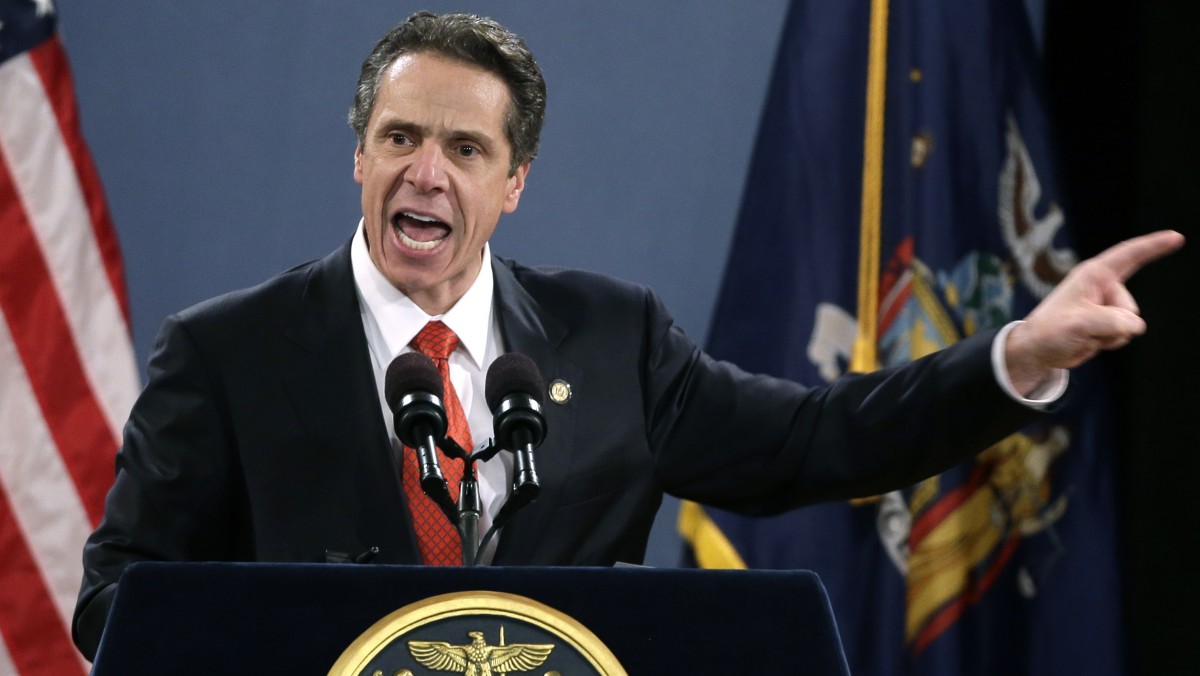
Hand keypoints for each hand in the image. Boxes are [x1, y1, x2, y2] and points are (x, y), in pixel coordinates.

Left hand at [1005, 230, 1184, 395]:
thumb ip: (1112, 321)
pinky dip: (1109, 342)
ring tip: (1083, 333)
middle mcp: (1104, 288)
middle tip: (1082, 327)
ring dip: (1109, 335)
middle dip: (1111, 324)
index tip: (1176, 237)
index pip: (1129, 255)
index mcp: (1094, 275)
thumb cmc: (1051, 330)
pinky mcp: (1108, 324)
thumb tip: (1136, 325)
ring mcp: (1107, 307)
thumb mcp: (1079, 323)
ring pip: (1130, 325)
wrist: (1039, 350)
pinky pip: (1124, 335)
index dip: (1154, 245)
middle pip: (1130, 308)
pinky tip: (1089, 340)